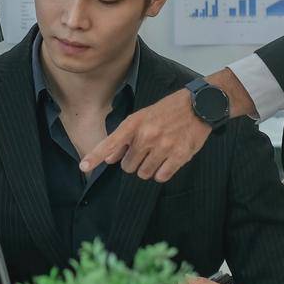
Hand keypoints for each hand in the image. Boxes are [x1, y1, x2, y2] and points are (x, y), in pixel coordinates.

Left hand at [80, 87, 208, 181]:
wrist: (199, 106)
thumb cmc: (168, 111)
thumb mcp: (142, 118)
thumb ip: (124, 138)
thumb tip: (109, 158)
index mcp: (135, 123)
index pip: (111, 142)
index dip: (95, 156)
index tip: (83, 167)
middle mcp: (147, 135)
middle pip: (127, 166)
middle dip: (134, 162)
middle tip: (146, 150)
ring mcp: (163, 146)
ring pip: (144, 173)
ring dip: (148, 168)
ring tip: (158, 153)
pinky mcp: (179, 156)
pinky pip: (161, 177)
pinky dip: (162, 172)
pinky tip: (167, 160)